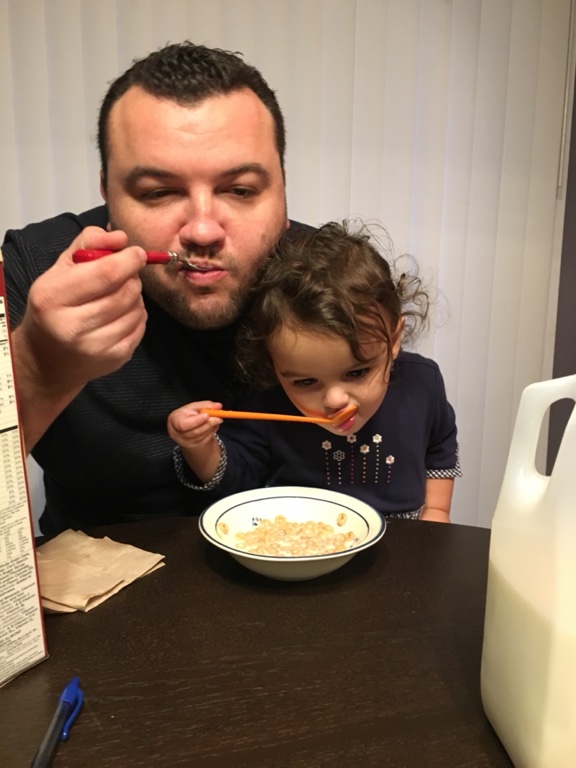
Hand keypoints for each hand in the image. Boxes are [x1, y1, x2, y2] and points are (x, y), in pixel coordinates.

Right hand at [13, 228, 147, 450]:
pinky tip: (122, 315)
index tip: (136, 253)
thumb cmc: (55, 305)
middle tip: (125, 276)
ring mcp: (95, 347)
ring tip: (119, 296)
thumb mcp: (60, 269)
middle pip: (126, 291)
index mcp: (53, 297)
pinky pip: (141, 327)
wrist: (47, 358)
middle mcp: (72, 326)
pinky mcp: (114, 359)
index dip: (129, 259)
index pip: (106, 273)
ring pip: (137, 309)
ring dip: (135, 297)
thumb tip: (121, 238)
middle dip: (132, 278)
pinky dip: (137, 316)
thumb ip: (89, 244)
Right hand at [167, 401, 223, 483]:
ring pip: (202, 436)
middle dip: (208, 424)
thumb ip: (206, 405)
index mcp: (174, 421)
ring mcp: (186, 442)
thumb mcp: (194, 407)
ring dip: (212, 427)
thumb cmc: (187, 414)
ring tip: (217, 419)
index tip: (207, 415)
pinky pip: (205, 439)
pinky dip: (212, 432)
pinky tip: (214, 425)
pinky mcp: (194, 446)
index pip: (184, 424)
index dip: (196, 421)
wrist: (183, 427)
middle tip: (218, 417)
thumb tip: (219, 406)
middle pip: (195, 431)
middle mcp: (178, 434)